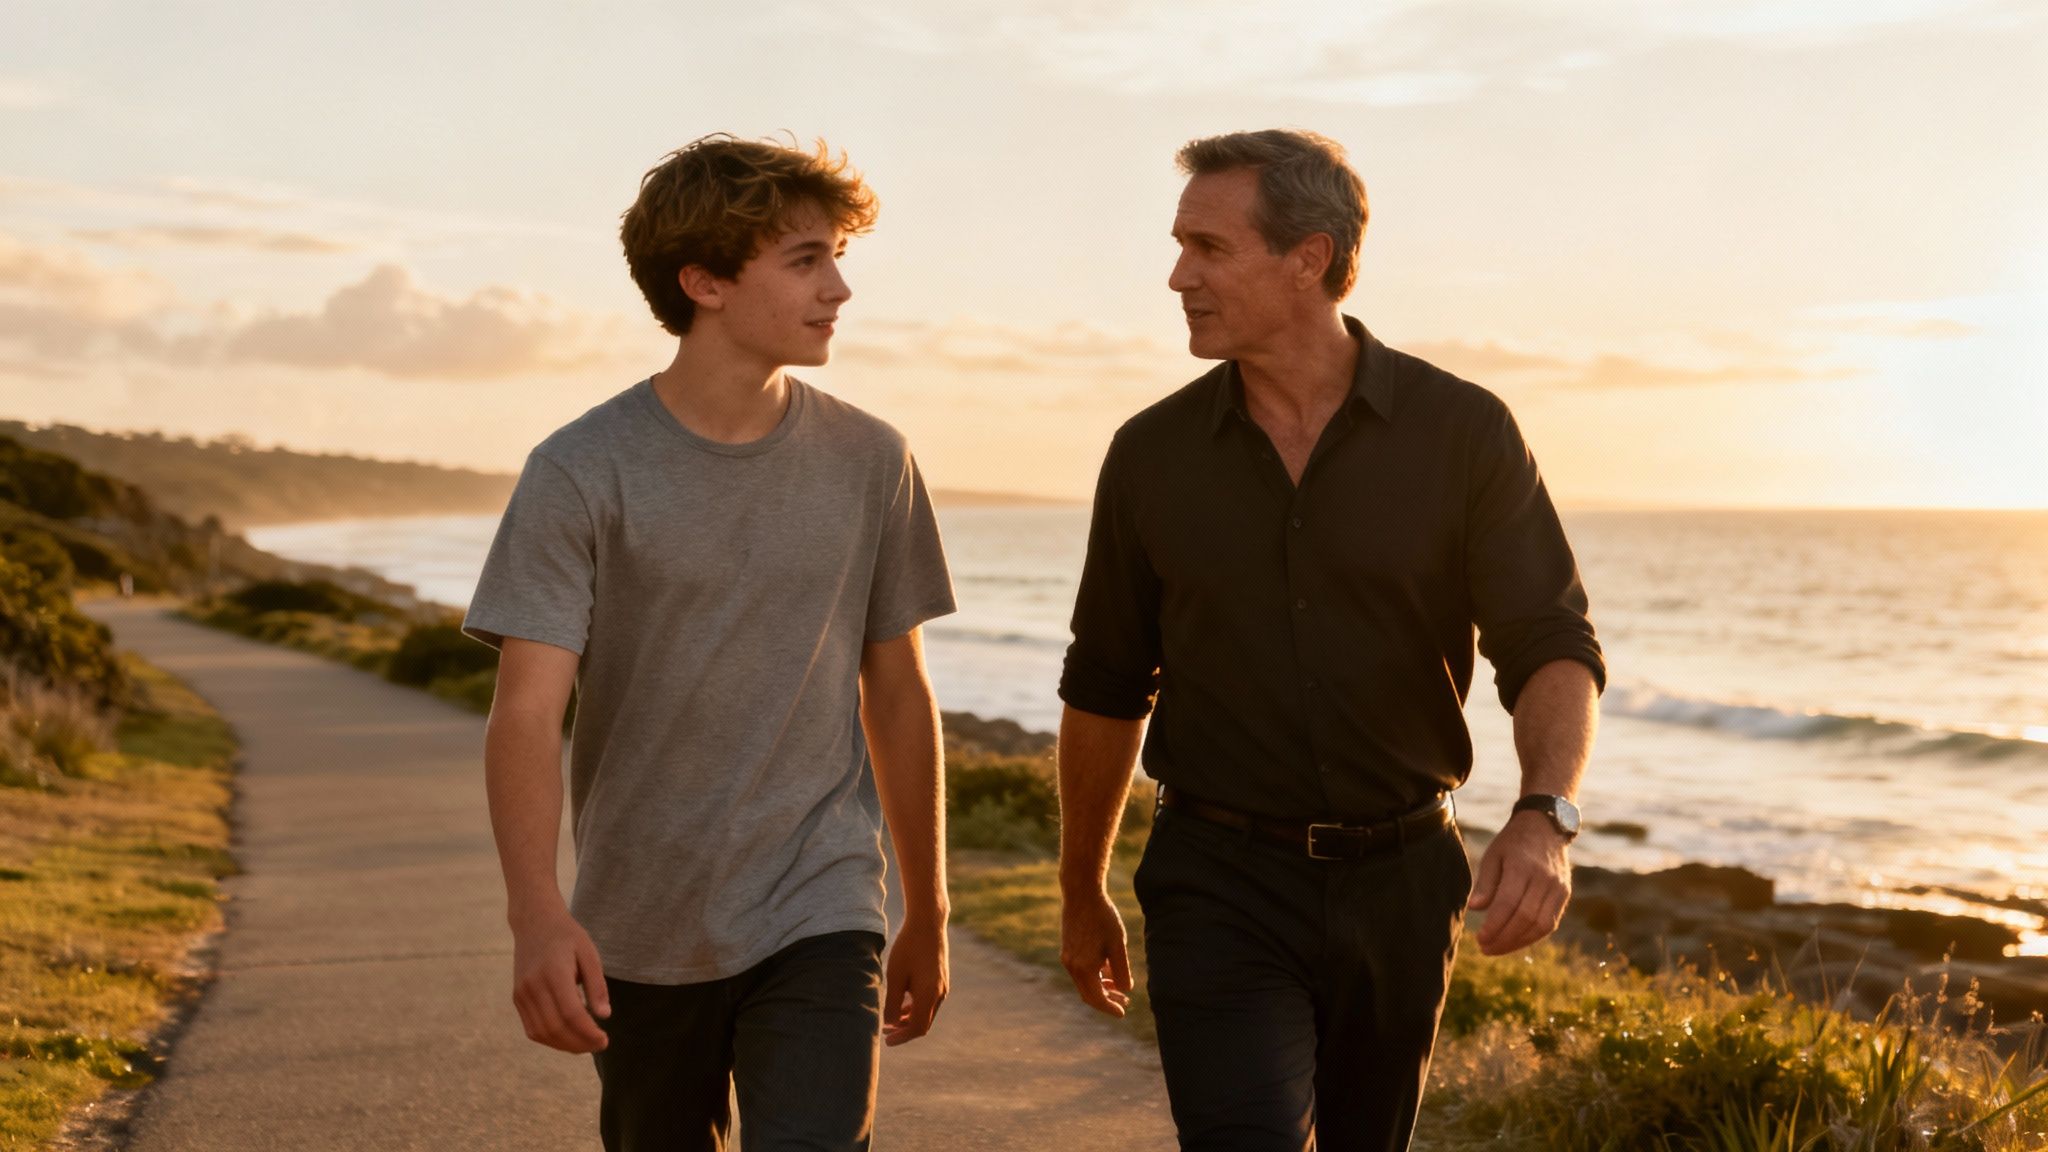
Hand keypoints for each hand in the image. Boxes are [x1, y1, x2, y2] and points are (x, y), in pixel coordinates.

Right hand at [511, 907, 610, 1052]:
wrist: (535, 923)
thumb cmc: (567, 937)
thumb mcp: (589, 953)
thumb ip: (597, 985)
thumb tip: (604, 1016)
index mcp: (554, 972)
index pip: (571, 1013)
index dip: (588, 1032)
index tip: (604, 1039)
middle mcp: (533, 986)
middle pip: (555, 1027)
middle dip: (579, 1043)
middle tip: (599, 1045)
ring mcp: (522, 994)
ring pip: (542, 1032)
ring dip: (565, 1046)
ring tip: (585, 1045)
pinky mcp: (517, 998)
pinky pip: (531, 1028)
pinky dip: (550, 1039)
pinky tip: (568, 1037)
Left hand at [884, 914, 949, 1045]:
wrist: (928, 923)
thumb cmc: (908, 948)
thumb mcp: (895, 976)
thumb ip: (893, 1002)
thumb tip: (890, 1024)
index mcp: (929, 995)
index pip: (917, 1027)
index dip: (902, 1037)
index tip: (886, 1040)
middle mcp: (940, 994)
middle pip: (924, 1023)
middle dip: (905, 1031)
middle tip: (886, 1033)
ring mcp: (943, 986)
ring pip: (927, 1013)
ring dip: (910, 1020)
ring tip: (891, 1020)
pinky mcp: (942, 979)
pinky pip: (930, 1001)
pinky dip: (916, 1008)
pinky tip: (903, 1004)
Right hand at [1059, 886, 1133, 1016]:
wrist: (1081, 893)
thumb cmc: (1103, 917)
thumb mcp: (1118, 945)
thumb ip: (1122, 970)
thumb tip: (1126, 990)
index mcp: (1084, 968)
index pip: (1096, 998)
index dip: (1110, 1008)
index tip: (1123, 1013)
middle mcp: (1072, 966)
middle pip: (1088, 994)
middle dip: (1106, 999)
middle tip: (1125, 1002)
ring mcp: (1067, 958)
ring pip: (1084, 982)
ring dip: (1101, 987)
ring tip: (1119, 986)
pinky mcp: (1067, 949)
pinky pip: (1080, 971)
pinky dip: (1094, 975)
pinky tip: (1108, 970)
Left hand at [1468, 811, 1572, 955]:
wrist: (1545, 826)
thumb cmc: (1513, 842)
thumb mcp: (1493, 855)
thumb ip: (1485, 882)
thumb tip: (1475, 908)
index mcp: (1523, 866)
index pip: (1509, 902)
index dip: (1494, 924)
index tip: (1480, 938)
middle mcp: (1544, 878)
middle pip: (1526, 917)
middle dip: (1504, 938)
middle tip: (1484, 948)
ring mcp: (1558, 887)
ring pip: (1541, 924)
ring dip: (1518, 942)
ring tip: (1496, 948)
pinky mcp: (1565, 894)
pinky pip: (1550, 922)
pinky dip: (1532, 936)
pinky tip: (1515, 941)